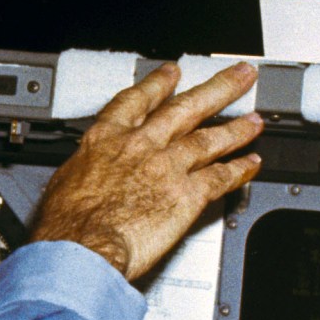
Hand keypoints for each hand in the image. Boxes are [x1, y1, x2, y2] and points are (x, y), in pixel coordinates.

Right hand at [30, 62, 262, 280]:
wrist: (82, 246)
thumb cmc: (67, 223)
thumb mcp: (65, 181)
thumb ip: (85, 172)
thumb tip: (83, 179)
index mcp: (108, 138)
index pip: (139, 101)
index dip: (159, 84)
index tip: (173, 73)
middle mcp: (142, 145)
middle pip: (187, 108)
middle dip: (218, 89)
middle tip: (238, 77)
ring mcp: (168, 167)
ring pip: (210, 140)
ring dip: (236, 129)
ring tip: (254, 121)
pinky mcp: (187, 195)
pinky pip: (220, 178)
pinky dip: (239, 171)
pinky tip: (251, 165)